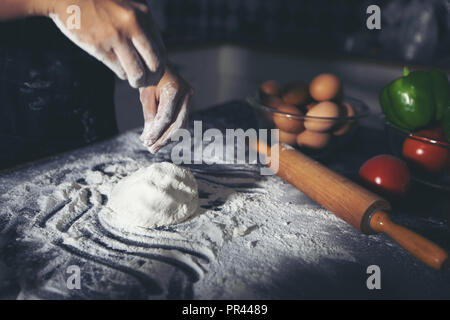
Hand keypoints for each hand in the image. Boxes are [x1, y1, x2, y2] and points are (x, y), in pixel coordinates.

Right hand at [46, 0, 165, 86]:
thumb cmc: (98, 1)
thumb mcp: (127, 4)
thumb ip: (141, 22)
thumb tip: (155, 48)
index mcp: (142, 14)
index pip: (161, 49)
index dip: (159, 64)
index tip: (154, 70)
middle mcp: (132, 25)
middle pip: (155, 63)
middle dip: (153, 76)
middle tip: (148, 80)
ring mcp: (115, 36)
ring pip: (137, 72)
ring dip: (138, 81)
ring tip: (135, 81)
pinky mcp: (99, 46)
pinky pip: (119, 70)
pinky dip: (122, 74)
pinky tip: (121, 71)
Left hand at [140, 67, 192, 153]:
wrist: (159, 66)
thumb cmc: (150, 79)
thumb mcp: (145, 96)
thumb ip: (149, 117)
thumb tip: (148, 139)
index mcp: (175, 89)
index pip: (166, 117)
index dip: (156, 132)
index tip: (146, 142)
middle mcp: (187, 94)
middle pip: (178, 124)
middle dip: (164, 139)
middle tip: (151, 149)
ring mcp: (190, 99)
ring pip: (182, 125)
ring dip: (168, 138)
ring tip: (154, 147)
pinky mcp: (188, 104)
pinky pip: (182, 122)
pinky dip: (172, 132)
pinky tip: (160, 139)